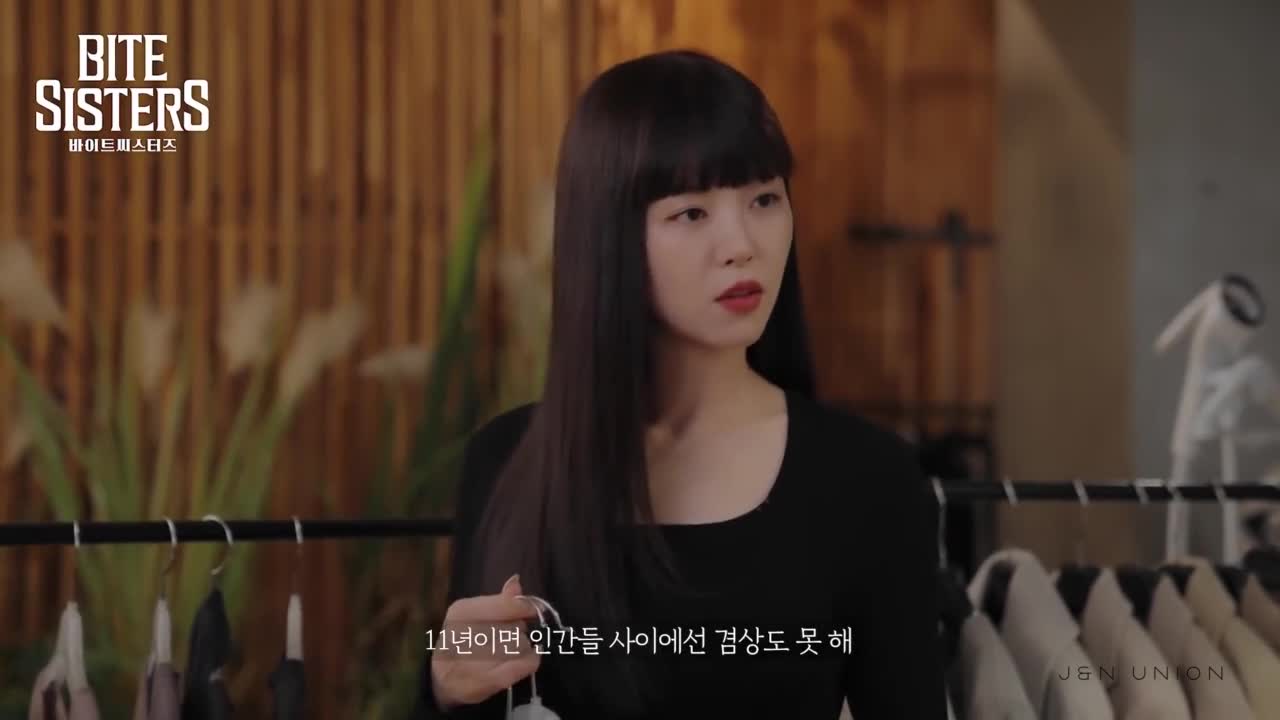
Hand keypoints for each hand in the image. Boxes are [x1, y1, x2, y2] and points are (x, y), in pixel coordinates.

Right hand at [431, 574, 541, 709]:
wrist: (441, 679)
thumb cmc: (463, 640)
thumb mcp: (476, 614)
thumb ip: (500, 600)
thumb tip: (516, 581)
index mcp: (460, 612)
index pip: (505, 605)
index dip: (522, 608)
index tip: (530, 611)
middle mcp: (460, 635)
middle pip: (514, 627)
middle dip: (518, 630)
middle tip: (509, 636)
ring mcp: (468, 662)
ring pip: (520, 646)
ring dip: (522, 647)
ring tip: (510, 650)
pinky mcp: (480, 684)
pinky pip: (521, 666)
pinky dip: (530, 661)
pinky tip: (527, 659)